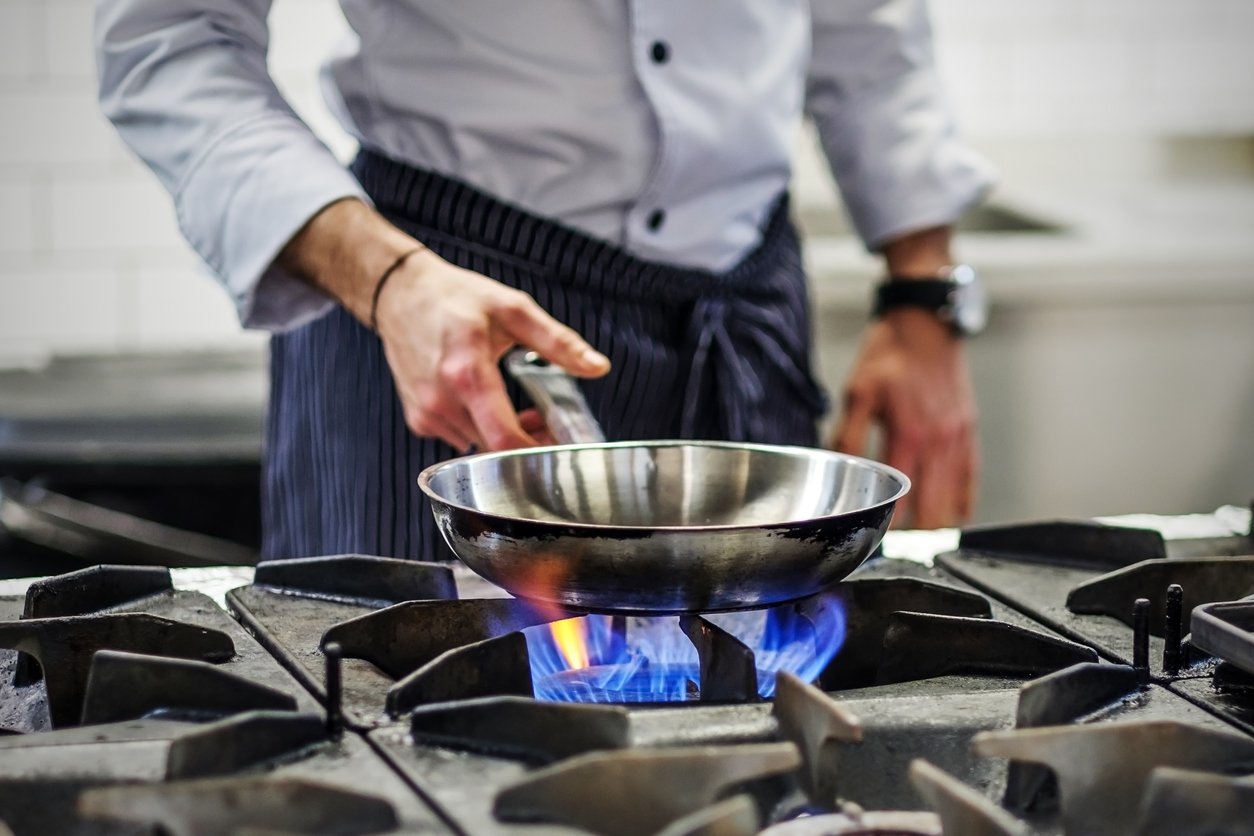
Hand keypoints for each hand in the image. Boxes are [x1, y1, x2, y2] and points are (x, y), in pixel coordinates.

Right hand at [374, 251, 607, 449]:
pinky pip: (458, 439)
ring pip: (478, 448)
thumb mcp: (513, 309)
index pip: (505, 439)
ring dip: (502, 438)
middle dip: (526, 442)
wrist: (400, 294)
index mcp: (467, 373)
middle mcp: (441, 400)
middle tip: (545, 419)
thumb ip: (558, 342)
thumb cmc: (455, 298)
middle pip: (495, 449)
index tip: (559, 445)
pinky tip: (486, 407)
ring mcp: (426, 412)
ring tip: (518, 410)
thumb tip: (598, 367)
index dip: (537, 452)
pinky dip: (479, 432)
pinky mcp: (418, 419)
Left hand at [829, 308, 978, 528]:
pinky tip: (951, 516)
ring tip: (921, 543)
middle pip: (933, 508)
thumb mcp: (858, 391)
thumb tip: (836, 468)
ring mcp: (958, 438)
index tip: (878, 542)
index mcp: (908, 434)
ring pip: (954, 498)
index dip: (890, 525)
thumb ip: (848, 434)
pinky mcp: (969, 431)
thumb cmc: (890, 354)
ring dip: (938, 523)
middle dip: (917, 535)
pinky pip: (970, 478)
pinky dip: (961, 501)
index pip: (901, 497)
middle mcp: (939, 441)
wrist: (926, 324)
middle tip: (899, 551)